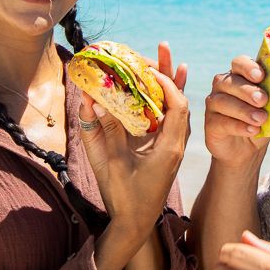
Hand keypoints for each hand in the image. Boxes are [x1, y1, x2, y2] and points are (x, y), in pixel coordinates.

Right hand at [79, 41, 189, 232]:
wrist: (135, 224)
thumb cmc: (122, 196)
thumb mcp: (107, 163)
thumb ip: (99, 132)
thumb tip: (90, 100)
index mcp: (168, 147)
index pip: (177, 106)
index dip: (166, 83)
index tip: (149, 68)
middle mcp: (176, 143)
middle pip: (179, 99)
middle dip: (169, 71)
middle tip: (162, 46)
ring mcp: (173, 145)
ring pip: (176, 106)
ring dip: (169, 81)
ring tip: (166, 55)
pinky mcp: (166, 147)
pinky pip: (171, 116)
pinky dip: (167, 97)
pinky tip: (165, 82)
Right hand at [204, 55, 269, 167]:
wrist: (247, 150)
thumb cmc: (261, 122)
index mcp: (240, 76)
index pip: (239, 63)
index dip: (248, 67)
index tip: (261, 76)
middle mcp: (223, 86)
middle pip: (230, 81)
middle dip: (247, 90)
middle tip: (263, 100)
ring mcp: (214, 103)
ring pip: (223, 101)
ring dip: (244, 110)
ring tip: (261, 119)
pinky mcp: (210, 122)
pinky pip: (221, 121)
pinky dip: (238, 125)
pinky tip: (252, 130)